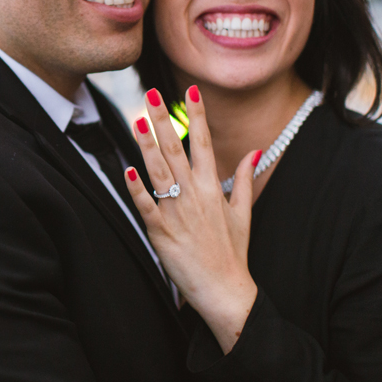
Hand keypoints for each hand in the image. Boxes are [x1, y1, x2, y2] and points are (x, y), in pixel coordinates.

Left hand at [125, 85, 259, 352]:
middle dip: (164, 120)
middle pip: (176, 149)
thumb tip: (254, 152)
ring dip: (147, 146)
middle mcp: (194, 194)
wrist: (225, 291)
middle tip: (152, 94)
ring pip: (158, 172)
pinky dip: (136, 188)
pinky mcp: (160, 231)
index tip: (191, 90)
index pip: (203, 142)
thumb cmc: (232, 252)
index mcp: (213, 187)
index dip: (197, 115)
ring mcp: (177, 212)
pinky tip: (127, 169)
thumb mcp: (243, 212)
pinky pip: (146, 205)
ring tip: (137, 120)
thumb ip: (243, 179)